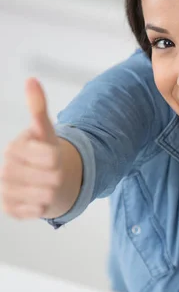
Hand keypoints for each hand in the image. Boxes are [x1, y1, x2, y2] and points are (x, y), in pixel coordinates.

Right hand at [0, 78, 62, 219]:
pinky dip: (43, 206)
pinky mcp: (9, 209)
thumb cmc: (43, 153)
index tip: (52, 156)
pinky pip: (37, 211)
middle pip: (53, 178)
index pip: (52, 157)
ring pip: (46, 196)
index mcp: (14, 148)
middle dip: (58, 176)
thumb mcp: (45, 130)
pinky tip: (38, 198)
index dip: (58, 158)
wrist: (40, 180)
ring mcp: (6, 190)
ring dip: (52, 192)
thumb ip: (38, 108)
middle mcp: (6, 169)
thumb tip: (31, 80)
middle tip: (50, 173)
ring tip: (45, 185)